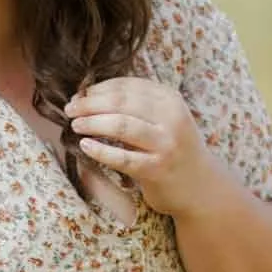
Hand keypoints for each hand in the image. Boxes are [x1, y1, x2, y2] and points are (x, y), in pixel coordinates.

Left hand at [64, 77, 220, 219]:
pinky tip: (85, 146)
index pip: (127, 85)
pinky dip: (100, 151)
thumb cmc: (173, 148)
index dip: (98, 88)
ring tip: (75, 124)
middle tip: (70, 109)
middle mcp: (171, 117)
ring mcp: (165, 144)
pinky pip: (122, 158)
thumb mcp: (165, 118)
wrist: (201, 186)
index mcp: (170, 99)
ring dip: (92, 123)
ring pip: (121, 126)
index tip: (79, 94)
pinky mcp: (157, 169)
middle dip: (90, 103)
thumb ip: (137, 104)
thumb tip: (90, 94)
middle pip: (120, 102)